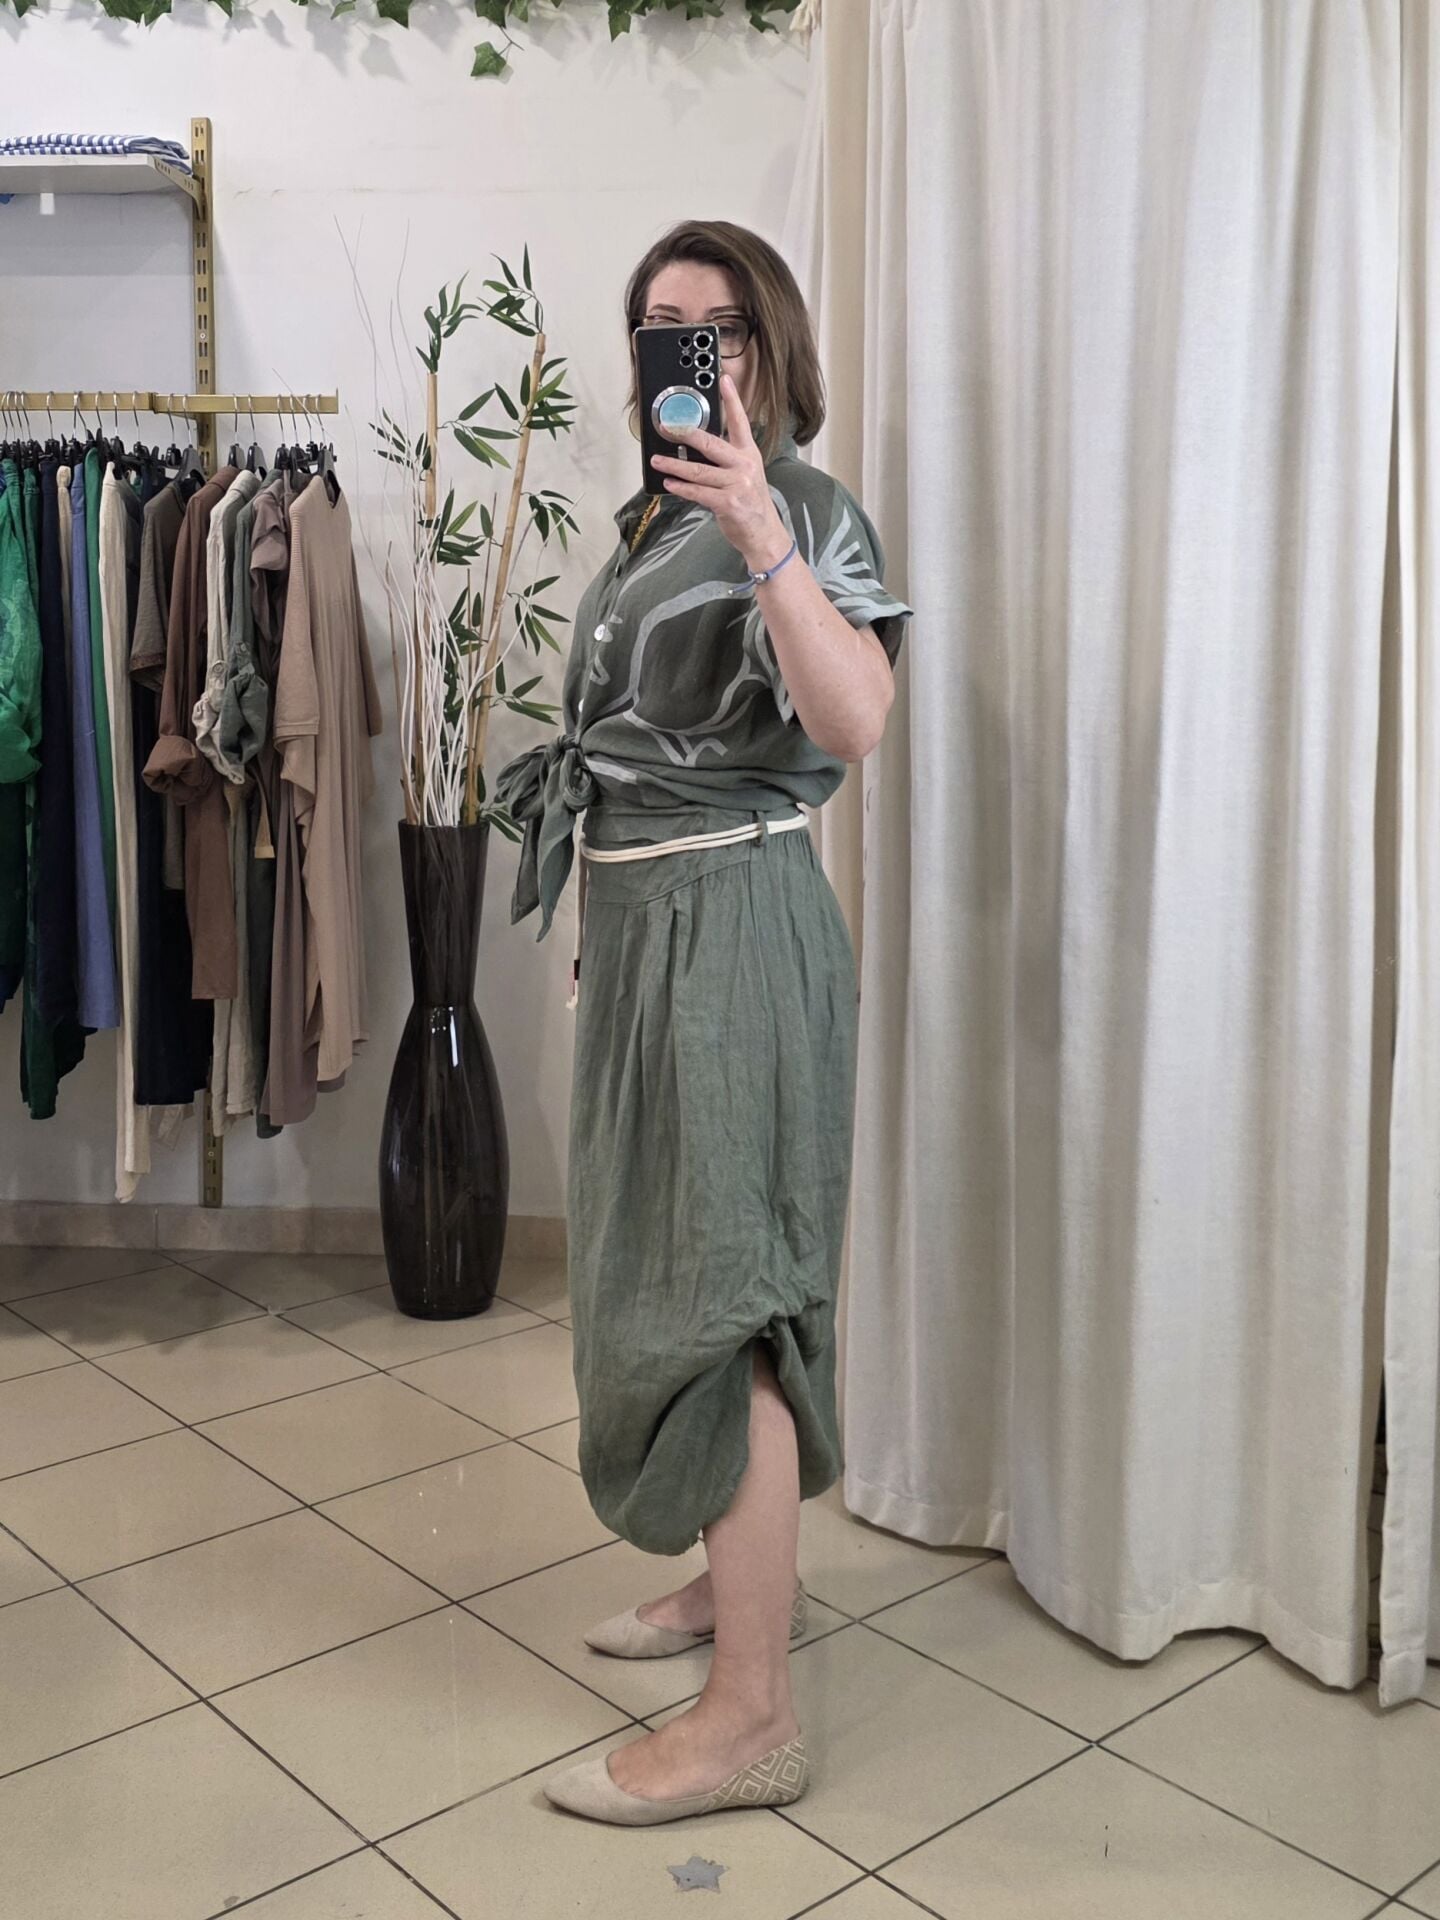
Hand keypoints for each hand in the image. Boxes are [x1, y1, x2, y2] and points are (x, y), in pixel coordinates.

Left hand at [649, 373, 790, 572]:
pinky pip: (698, 492)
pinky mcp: (728, 503)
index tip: (724, 379)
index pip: (740, 422)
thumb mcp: (745, 474)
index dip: (732, 400)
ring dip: (674, 465)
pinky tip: (669, 483)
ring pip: (698, 471)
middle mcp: (744, 465)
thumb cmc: (750, 502)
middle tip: (667, 427)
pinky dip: (681, 488)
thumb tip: (695, 447)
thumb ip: (726, 459)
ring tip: (657, 460)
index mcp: (749, 454)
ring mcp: (737, 484)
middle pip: (711, 443)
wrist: (763, 533)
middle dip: (686, 433)